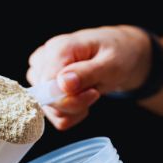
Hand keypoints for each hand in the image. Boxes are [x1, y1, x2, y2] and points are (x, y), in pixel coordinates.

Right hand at [27, 25, 150, 129]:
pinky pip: (51, 114)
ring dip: (73, 110)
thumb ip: (86, 73)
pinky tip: (82, 100)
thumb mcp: (111, 63)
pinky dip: (70, 114)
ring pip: (48, 109)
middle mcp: (43, 60)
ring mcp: (41, 74)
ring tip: (89, 92)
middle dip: (74, 104)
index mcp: (57, 48)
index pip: (48, 84)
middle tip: (94, 92)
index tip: (93, 93)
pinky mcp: (44, 88)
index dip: (70, 97)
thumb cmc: (118, 54)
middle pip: (46, 99)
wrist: (121, 54)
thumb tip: (62, 84)